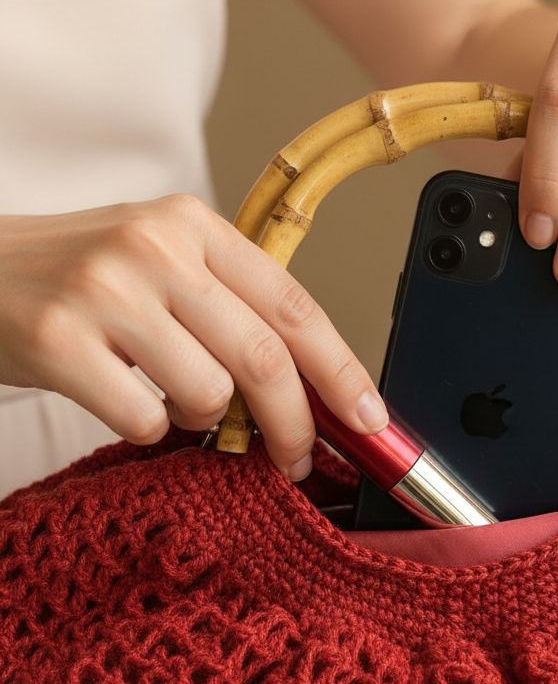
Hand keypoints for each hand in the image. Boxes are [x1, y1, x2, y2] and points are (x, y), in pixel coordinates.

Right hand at [0, 196, 387, 479]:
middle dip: (293, 424)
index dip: (342, 370)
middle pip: (264, 358)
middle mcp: (155, 248)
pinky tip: (121, 399)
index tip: (371, 419)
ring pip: (208, 394)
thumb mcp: (158, 262)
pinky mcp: (60, 341)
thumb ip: (228, 307)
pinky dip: (146, 428)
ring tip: (166, 397)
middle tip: (296, 458)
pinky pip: (145, 420)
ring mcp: (106, 292)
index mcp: (192, 225)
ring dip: (202, 420)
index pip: (294, 304)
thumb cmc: (75, 277)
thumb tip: (311, 387)